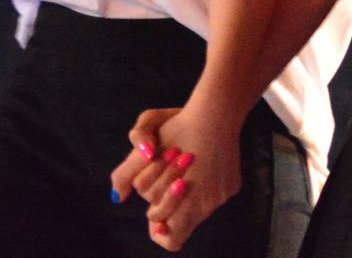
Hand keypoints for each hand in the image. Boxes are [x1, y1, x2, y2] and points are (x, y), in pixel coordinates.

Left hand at [107, 103, 243, 250]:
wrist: (217, 112)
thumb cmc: (178, 129)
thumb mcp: (144, 150)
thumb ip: (124, 176)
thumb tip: (118, 198)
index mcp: (187, 200)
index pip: (172, 238)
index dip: (159, 229)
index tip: (153, 212)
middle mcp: (208, 204)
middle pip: (179, 221)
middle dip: (165, 201)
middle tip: (166, 178)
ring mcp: (223, 195)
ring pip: (196, 210)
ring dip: (183, 194)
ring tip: (181, 166)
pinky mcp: (233, 185)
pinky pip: (211, 197)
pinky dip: (201, 186)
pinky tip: (198, 165)